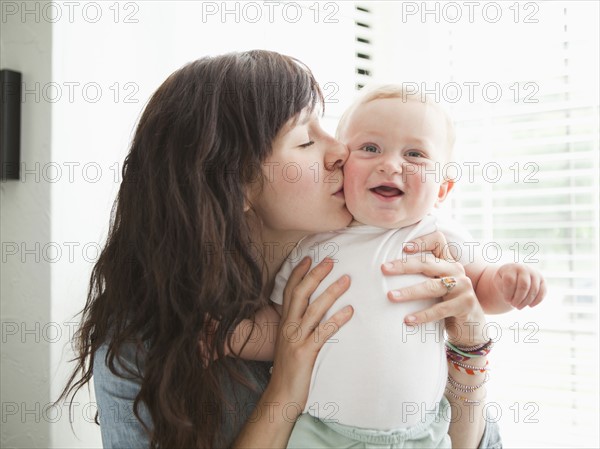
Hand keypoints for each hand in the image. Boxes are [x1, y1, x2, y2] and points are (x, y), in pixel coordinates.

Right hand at [267, 257, 352, 409]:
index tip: (309, 257)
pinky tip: (350, 311)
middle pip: (300, 293)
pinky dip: (337, 319)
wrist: (280, 396)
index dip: (298, 273)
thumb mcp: (288, 342)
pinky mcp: (305, 353)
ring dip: (331, 292)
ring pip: (313, 309)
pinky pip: (323, 332)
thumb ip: (297, 326)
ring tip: (347, 280)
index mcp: (284, 323)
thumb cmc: (288, 370)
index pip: (289, 291)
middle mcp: (287, 327)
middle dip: (315, 275)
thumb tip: (311, 312)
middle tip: (330, 261)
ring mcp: (295, 340)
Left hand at [382, 231, 486, 345]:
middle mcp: (456, 270)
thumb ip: (421, 276)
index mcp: (448, 262)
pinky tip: (407, 319)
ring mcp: (463, 287)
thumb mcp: (435, 286)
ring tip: (390, 296)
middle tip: (384, 269)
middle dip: (404, 266)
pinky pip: (440, 309)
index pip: (438, 241)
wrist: (470, 328)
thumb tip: (386, 270)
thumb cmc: (446, 304)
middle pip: (428, 263)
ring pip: (432, 287)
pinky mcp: (466, 304)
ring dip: (409, 292)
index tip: (403, 248)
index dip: (422, 241)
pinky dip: (422, 315)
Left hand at [493, 263, 545, 308]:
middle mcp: (524, 269)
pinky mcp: (542, 280)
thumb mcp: (498, 281)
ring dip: (526, 301)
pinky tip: (530, 306)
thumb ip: (501, 287)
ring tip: (519, 307)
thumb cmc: (504, 279)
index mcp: (512, 268)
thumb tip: (510, 297)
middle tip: (513, 305)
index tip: (506, 300)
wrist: (515, 273)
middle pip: (524, 286)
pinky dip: (537, 300)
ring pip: (534, 290)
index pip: (510, 281)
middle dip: (518, 299)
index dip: (508, 293)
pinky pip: (543, 291)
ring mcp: (535, 274)